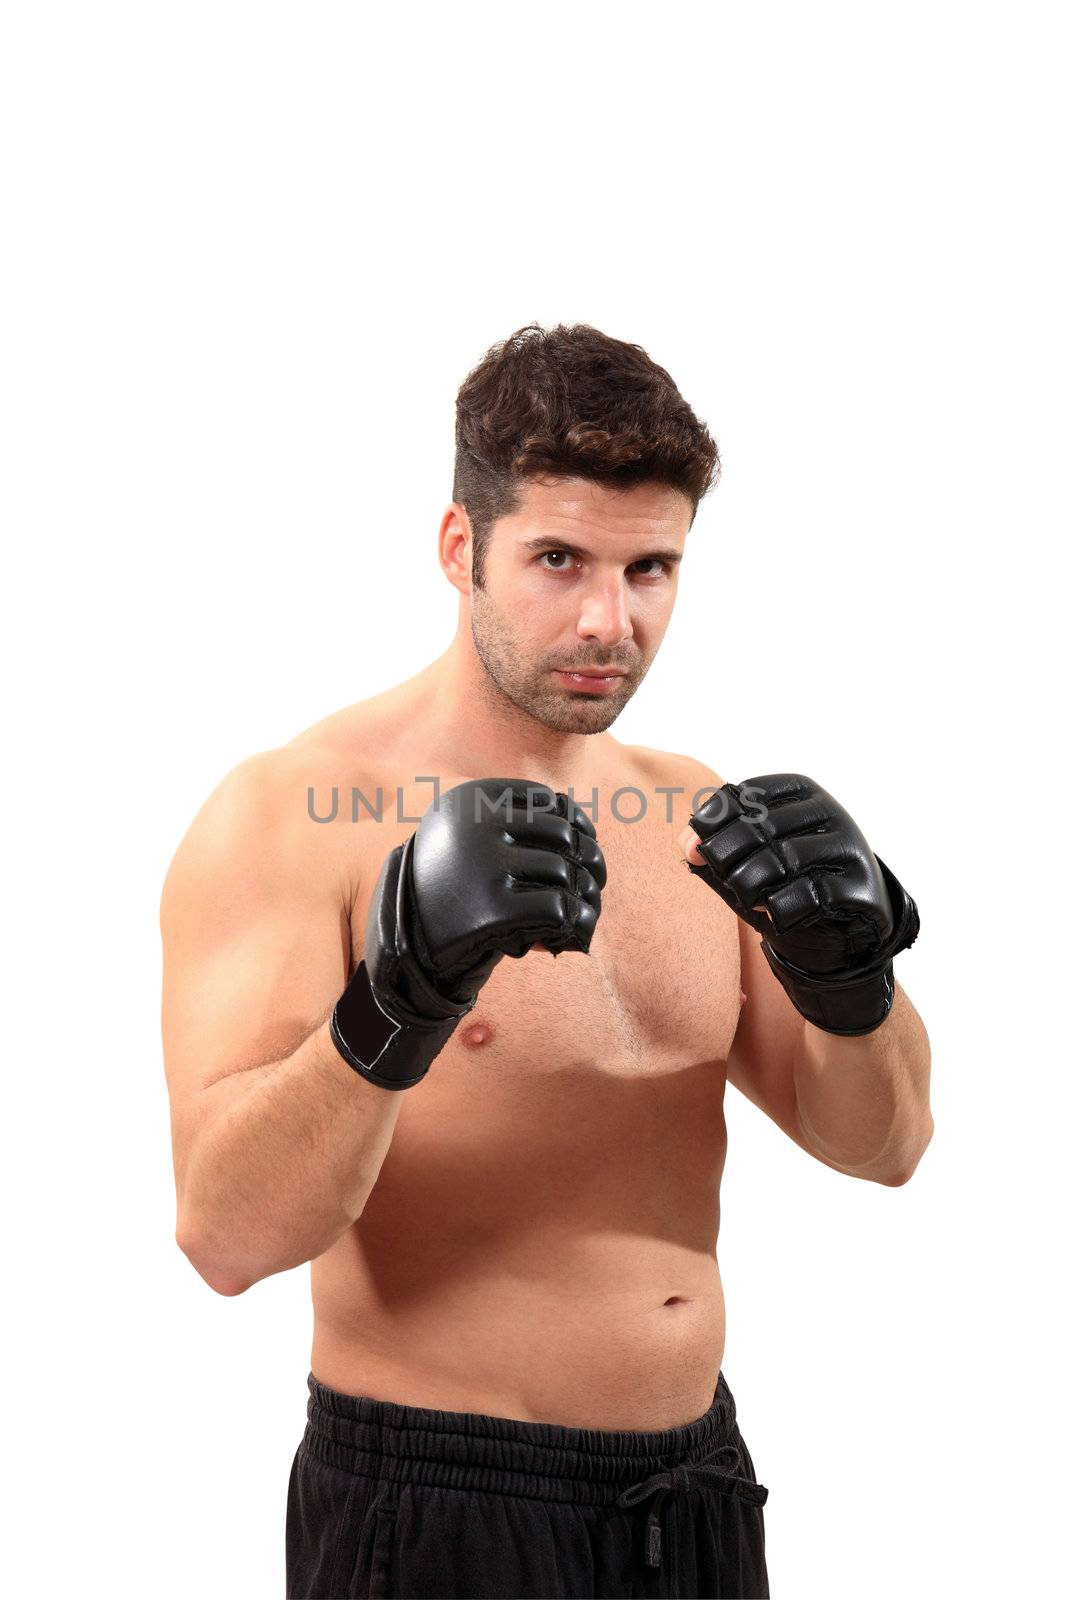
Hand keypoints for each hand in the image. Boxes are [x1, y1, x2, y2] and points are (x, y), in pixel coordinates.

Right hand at [332, 778, 606, 1087]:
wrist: (404, 947)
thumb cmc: (452, 893)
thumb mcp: (473, 843)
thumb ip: (518, 828)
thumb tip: (587, 831)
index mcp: (472, 800)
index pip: (554, 805)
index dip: (579, 832)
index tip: (581, 861)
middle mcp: (476, 824)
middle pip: (566, 838)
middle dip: (587, 869)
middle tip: (588, 896)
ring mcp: (482, 864)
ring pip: (565, 874)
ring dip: (580, 903)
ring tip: (572, 923)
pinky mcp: (490, 909)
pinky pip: (558, 910)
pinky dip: (569, 927)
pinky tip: (557, 940)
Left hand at [681, 773, 917, 1035]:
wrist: (838, 928)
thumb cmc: (782, 884)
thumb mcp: (741, 863)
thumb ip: (709, 848)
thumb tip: (687, 844)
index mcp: (798, 792)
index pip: (744, 795)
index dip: (713, 822)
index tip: (701, 851)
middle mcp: (828, 810)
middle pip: (762, 826)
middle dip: (729, 856)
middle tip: (726, 878)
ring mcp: (848, 845)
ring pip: (786, 858)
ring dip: (751, 884)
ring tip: (748, 897)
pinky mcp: (859, 884)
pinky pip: (810, 894)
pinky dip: (781, 908)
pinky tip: (775, 914)